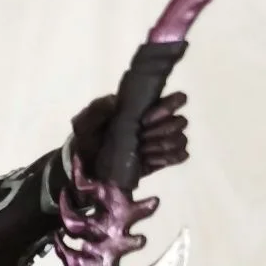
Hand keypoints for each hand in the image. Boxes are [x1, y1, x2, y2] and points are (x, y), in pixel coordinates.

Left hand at [70, 90, 189, 182]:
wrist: (84, 166)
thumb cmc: (88, 139)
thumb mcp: (85, 121)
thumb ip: (98, 109)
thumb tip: (115, 101)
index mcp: (146, 107)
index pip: (176, 99)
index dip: (168, 107)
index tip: (144, 120)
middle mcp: (159, 122)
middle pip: (181, 121)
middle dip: (162, 131)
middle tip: (140, 138)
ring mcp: (161, 142)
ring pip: (181, 139)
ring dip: (163, 146)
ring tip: (142, 151)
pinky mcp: (161, 160)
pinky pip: (181, 156)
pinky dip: (169, 158)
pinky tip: (149, 160)